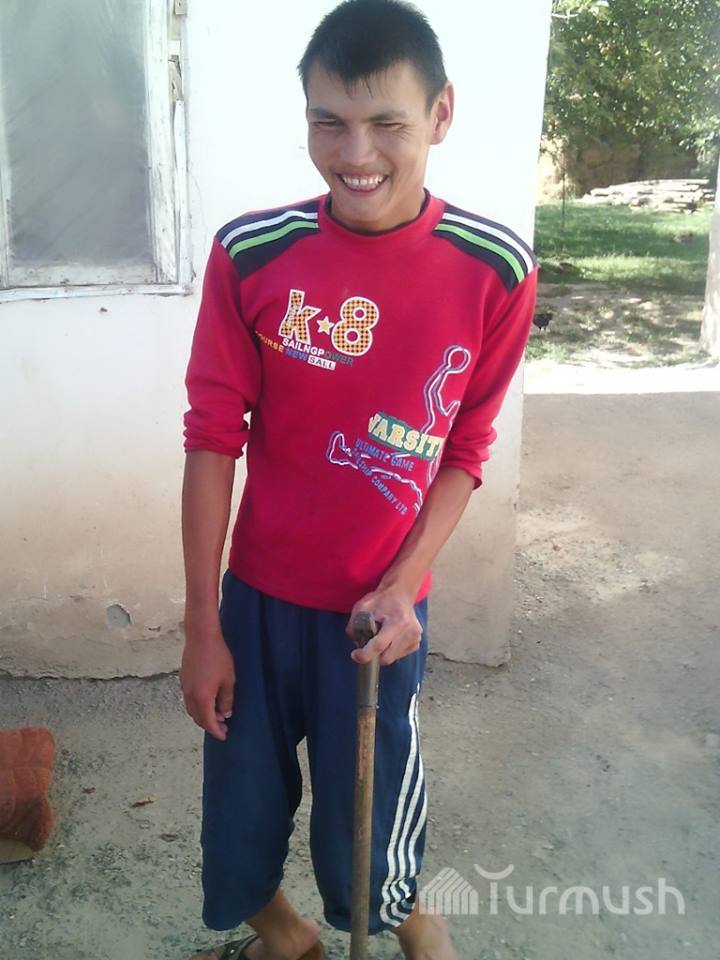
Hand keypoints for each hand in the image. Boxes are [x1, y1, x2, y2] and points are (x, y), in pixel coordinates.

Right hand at [180, 610, 234, 741]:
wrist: (201, 637)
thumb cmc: (218, 657)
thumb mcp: (228, 680)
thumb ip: (226, 699)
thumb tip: (225, 713)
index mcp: (202, 698)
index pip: (208, 722)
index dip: (216, 731)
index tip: (224, 736)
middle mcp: (190, 696)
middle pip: (198, 718)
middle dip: (210, 724)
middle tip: (223, 725)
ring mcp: (184, 688)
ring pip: (192, 709)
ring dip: (203, 715)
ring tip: (217, 714)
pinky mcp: (183, 680)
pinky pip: (189, 700)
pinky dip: (198, 706)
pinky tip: (207, 701)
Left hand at [346, 584, 422, 665]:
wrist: (401, 594)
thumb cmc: (381, 600)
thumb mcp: (362, 608)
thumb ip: (354, 626)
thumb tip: (357, 644)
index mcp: (398, 621)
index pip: (379, 645)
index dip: (365, 654)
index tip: (355, 655)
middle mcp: (410, 632)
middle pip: (386, 657)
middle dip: (373, 656)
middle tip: (366, 646)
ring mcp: (415, 638)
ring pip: (392, 658)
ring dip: (382, 653)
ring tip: (379, 638)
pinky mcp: (416, 643)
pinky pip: (398, 655)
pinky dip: (390, 651)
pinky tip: (389, 639)